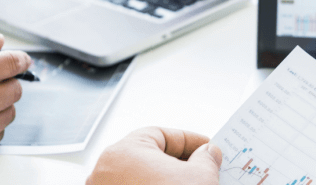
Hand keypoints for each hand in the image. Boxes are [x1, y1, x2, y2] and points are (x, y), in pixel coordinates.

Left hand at [86, 127, 221, 184]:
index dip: (189, 141)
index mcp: (124, 152)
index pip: (161, 135)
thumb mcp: (200, 178)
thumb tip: (208, 153)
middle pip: (150, 159)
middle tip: (206, 168)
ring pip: (142, 181)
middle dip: (180, 164)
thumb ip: (206, 159)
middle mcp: (106, 173)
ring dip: (168, 182)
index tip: (208, 148)